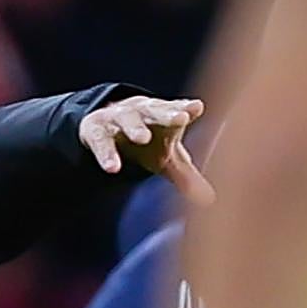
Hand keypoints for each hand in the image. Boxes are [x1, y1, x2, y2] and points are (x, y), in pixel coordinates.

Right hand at [79, 96, 215, 204]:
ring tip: (142, 137)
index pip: (177, 110)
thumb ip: (186, 177)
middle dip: (168, 113)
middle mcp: (143, 113)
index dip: (186, 109)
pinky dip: (107, 153)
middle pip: (156, 110)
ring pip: (128, 119)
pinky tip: (112, 168)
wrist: (107, 125)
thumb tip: (210, 200)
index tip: (196, 107)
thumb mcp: (166, 159)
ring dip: (135, 127)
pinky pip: (101, 141)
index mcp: (164, 116)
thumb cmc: (149, 141)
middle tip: (180, 118)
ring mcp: (118, 119)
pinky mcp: (96, 131)